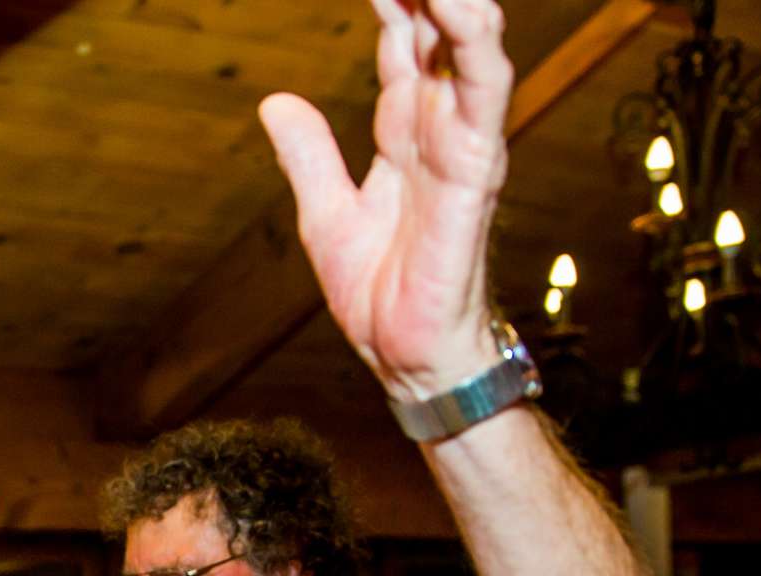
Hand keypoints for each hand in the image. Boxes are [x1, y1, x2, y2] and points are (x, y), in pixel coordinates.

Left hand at [259, 0, 512, 398]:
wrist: (404, 357)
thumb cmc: (381, 293)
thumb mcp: (325, 213)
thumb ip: (308, 155)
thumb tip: (275, 103)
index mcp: (407, 132)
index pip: (403, 43)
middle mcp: (441, 125)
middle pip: (439, 29)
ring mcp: (463, 141)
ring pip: (471, 43)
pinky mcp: (477, 166)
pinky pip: (484, 89)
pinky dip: (473, 40)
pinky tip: (457, 3)